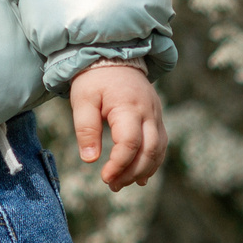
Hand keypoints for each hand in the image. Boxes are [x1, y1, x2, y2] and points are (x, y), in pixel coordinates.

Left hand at [68, 63, 166, 190]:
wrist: (114, 57)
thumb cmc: (94, 79)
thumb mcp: (82, 100)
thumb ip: (86, 128)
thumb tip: (90, 159)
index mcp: (129, 107)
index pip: (130, 143)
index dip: (119, 164)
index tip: (104, 177)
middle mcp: (149, 113)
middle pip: (149, 151)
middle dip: (131, 173)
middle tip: (112, 185)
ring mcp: (156, 115)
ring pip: (159, 150)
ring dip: (143, 171)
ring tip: (122, 183)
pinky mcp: (157, 118)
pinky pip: (160, 144)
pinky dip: (152, 162)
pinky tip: (139, 176)